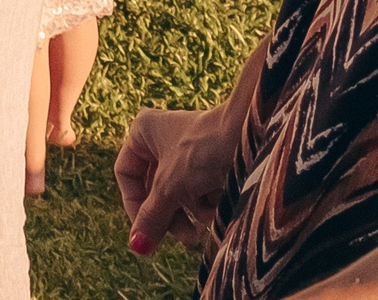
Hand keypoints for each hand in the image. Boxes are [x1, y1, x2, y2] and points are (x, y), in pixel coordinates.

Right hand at [117, 106, 236, 256]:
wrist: (251, 138)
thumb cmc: (202, 152)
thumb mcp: (170, 189)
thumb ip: (151, 217)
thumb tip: (136, 247)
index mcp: (143, 131)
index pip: (126, 174)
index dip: (134, 205)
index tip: (147, 231)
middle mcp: (163, 136)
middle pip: (155, 187)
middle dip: (172, 214)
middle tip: (187, 237)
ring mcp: (188, 148)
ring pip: (180, 192)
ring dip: (194, 209)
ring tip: (211, 215)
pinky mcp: (212, 159)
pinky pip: (201, 189)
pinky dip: (209, 201)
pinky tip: (221, 204)